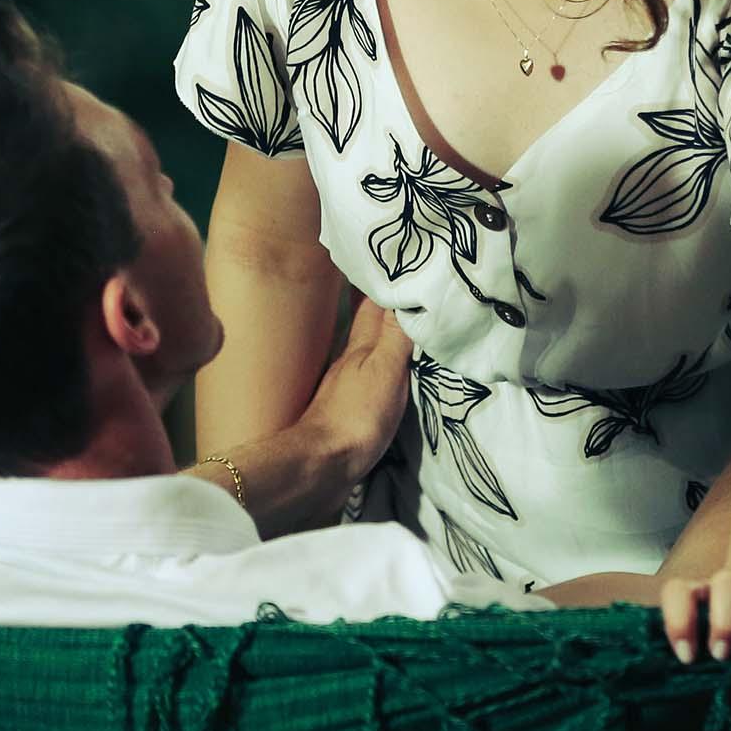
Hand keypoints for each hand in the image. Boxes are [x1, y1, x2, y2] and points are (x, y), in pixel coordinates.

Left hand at [299, 294, 412, 481]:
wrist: (321, 467)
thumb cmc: (356, 416)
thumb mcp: (384, 370)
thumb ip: (396, 335)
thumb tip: (404, 292)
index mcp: (359, 347)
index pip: (373, 304)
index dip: (387, 282)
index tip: (404, 263)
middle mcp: (350, 361)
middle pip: (370, 325)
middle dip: (387, 305)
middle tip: (409, 287)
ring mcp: (346, 387)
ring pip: (370, 351)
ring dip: (386, 337)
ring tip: (408, 325)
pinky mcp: (348, 412)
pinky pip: (371, 379)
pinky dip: (384, 368)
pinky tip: (392, 373)